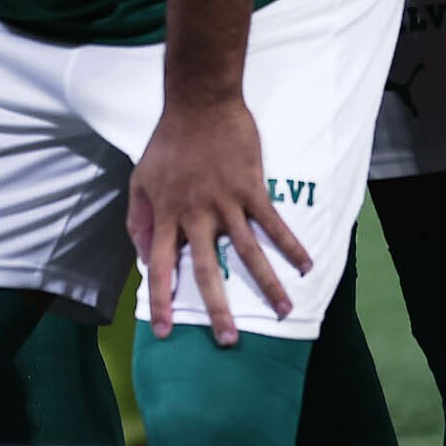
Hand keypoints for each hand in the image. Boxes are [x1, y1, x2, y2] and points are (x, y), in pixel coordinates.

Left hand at [126, 90, 305, 344]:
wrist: (199, 103)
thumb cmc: (168, 142)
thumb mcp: (140, 180)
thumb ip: (138, 220)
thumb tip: (144, 258)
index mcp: (167, 215)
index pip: (161, 267)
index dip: (162, 301)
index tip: (166, 332)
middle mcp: (196, 214)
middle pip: (207, 270)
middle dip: (218, 309)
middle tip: (229, 341)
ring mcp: (227, 202)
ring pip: (248, 253)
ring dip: (268, 284)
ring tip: (284, 311)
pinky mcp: (252, 188)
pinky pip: (274, 223)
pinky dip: (291, 246)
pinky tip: (306, 267)